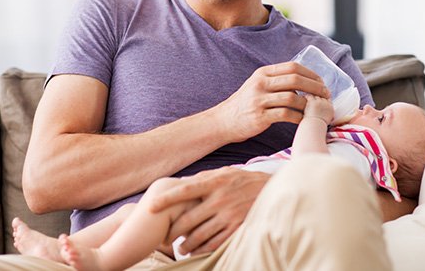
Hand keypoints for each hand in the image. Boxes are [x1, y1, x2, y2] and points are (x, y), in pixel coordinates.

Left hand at [149, 167, 269, 254]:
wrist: (273, 190)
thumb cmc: (242, 180)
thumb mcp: (224, 173)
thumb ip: (204, 178)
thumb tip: (181, 183)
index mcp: (214, 182)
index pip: (185, 190)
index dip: (166, 199)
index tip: (151, 206)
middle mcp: (220, 198)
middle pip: (189, 218)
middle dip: (173, 230)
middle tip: (164, 238)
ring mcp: (229, 214)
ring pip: (200, 234)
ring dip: (187, 244)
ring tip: (180, 248)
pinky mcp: (238, 227)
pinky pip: (216, 242)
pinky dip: (203, 249)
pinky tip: (196, 251)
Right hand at [217, 61, 329, 142]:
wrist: (223, 121)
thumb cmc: (244, 104)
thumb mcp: (257, 85)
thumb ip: (276, 80)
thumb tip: (303, 80)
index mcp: (262, 73)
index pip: (292, 67)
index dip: (310, 74)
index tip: (321, 82)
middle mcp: (260, 83)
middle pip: (295, 79)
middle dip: (314, 87)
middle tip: (325, 95)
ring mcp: (259, 100)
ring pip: (292, 97)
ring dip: (308, 104)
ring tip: (316, 109)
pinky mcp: (260, 117)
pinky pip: (285, 114)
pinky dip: (298, 117)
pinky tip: (303, 120)